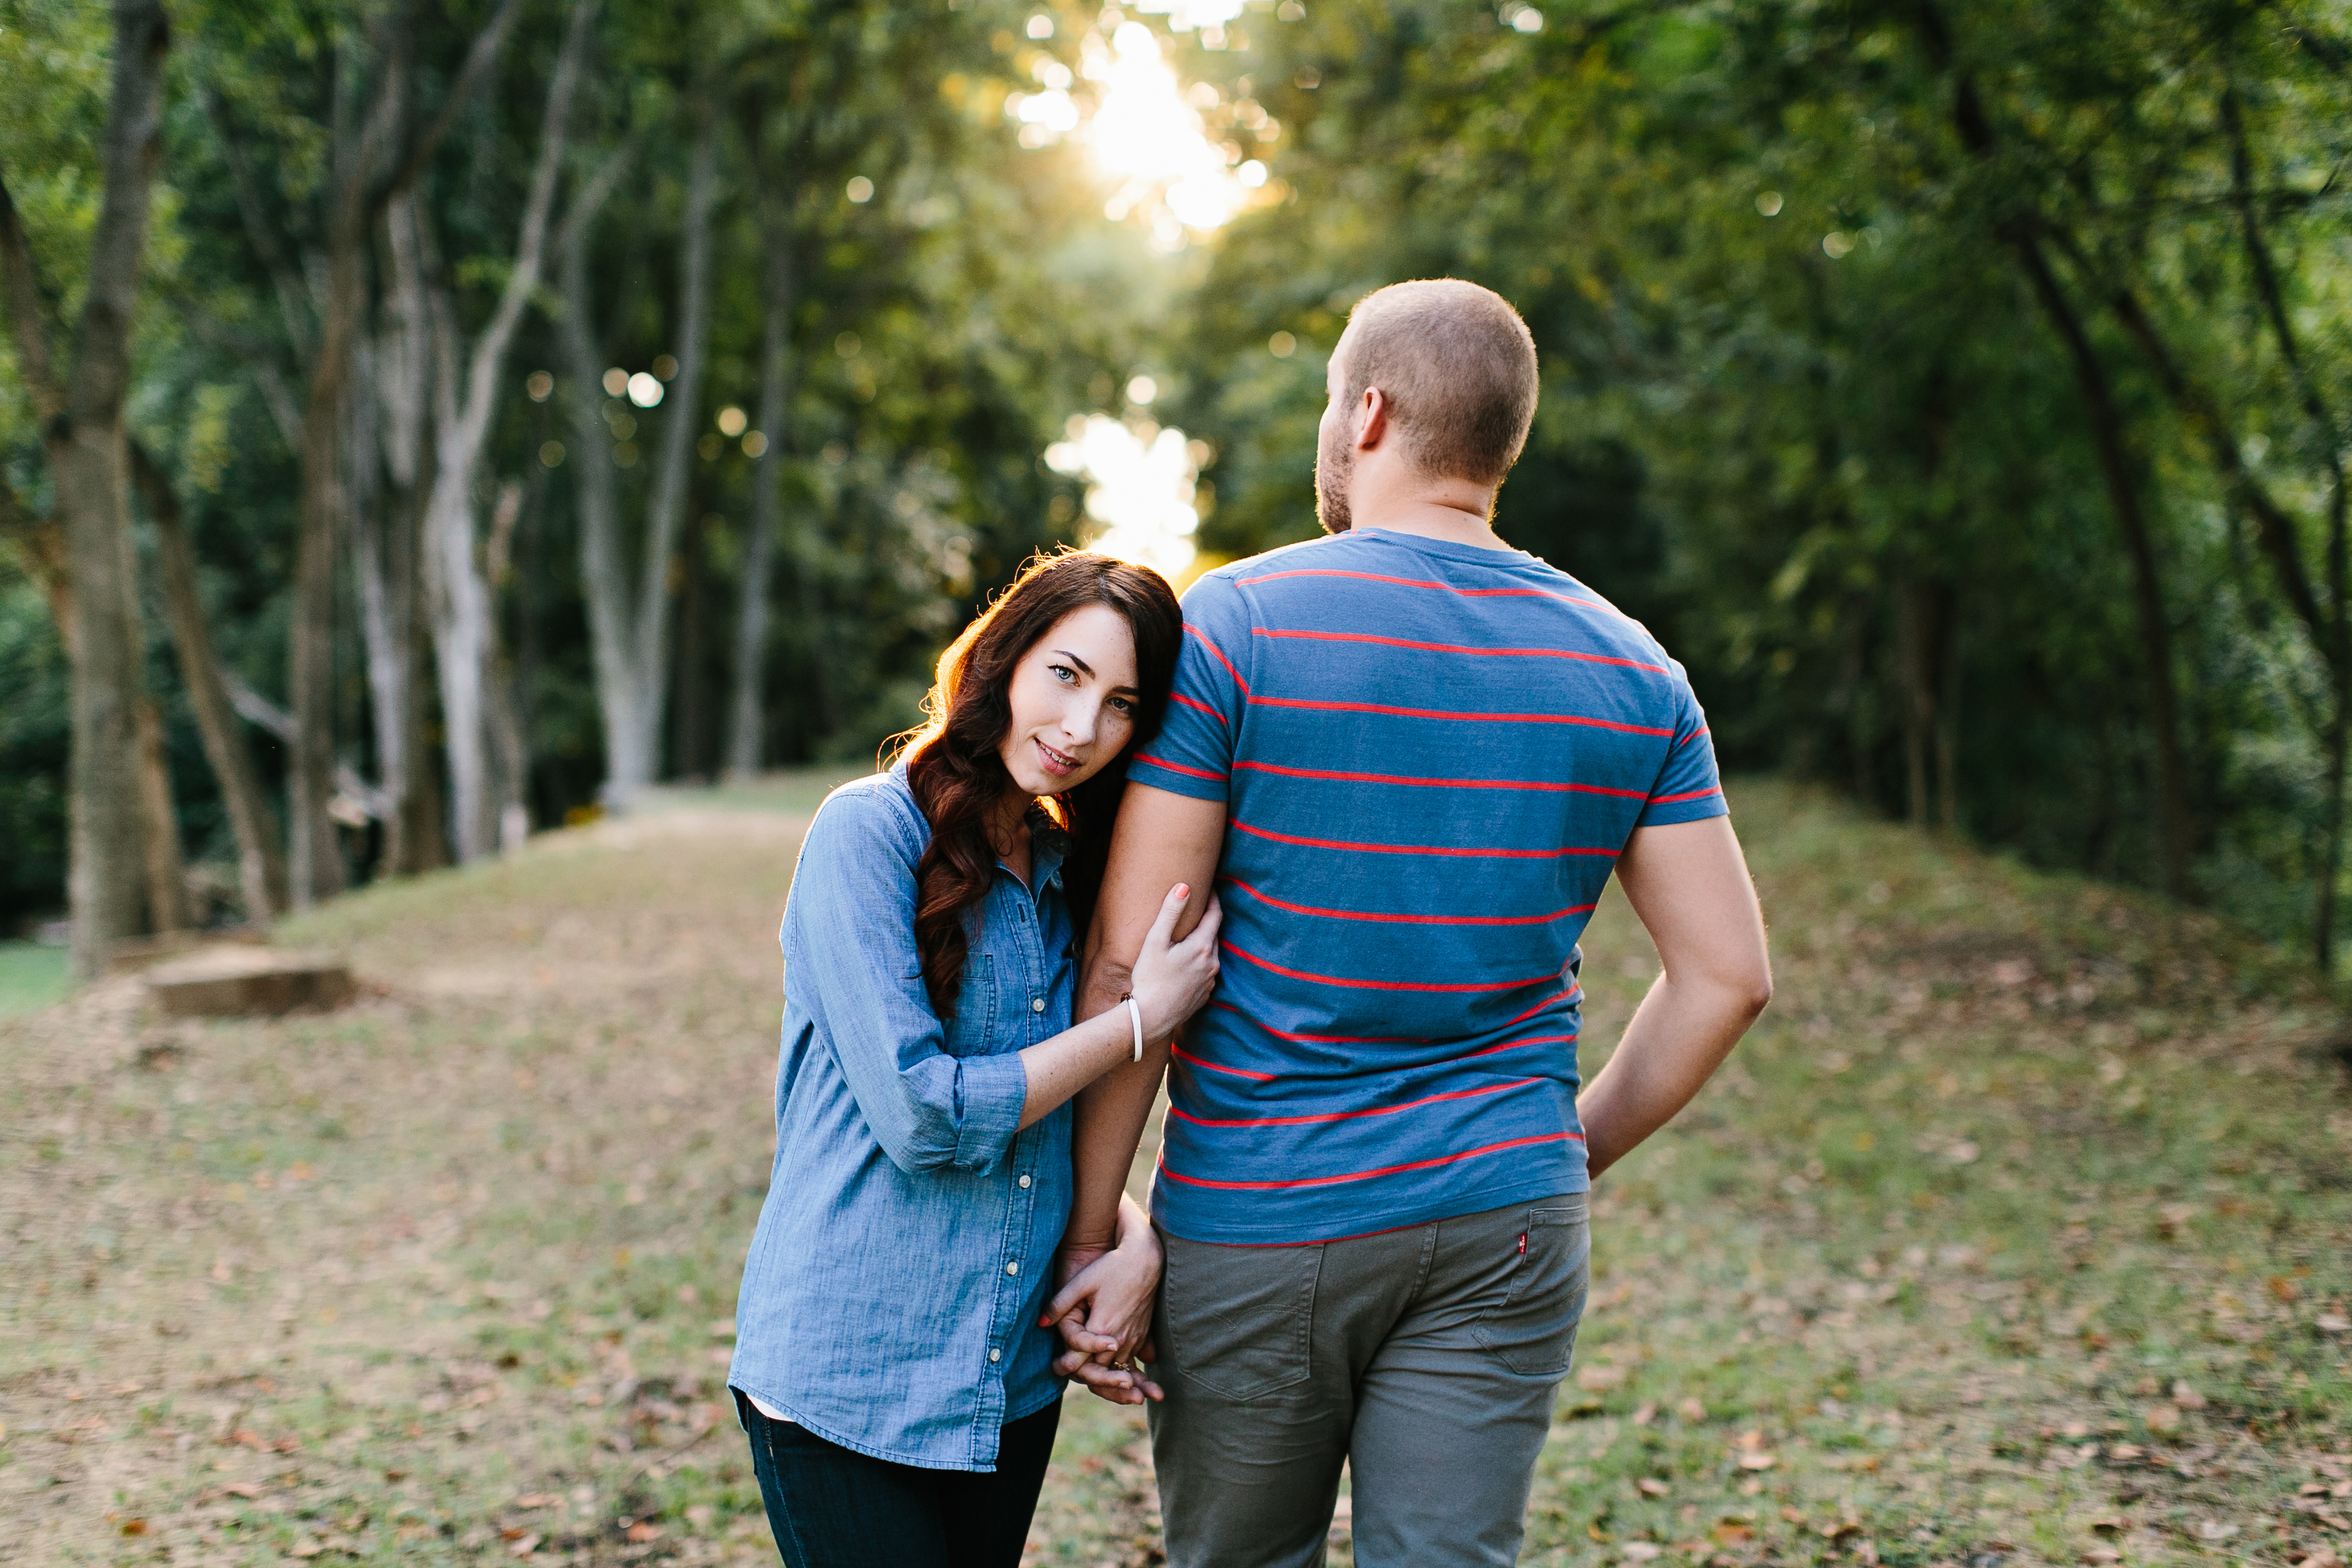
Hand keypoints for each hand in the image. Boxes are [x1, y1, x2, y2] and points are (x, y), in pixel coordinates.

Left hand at [1042, 1197, 1164, 1403]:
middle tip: (1069, 1377)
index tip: (1057, 1367)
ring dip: (1111, 1381)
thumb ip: (1059, 1305)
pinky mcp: (1141, 1334)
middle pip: (1101, 1370)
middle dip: (1090, 1379)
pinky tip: (1124, 1379)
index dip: (1068, 1367)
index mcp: (1103, 1328)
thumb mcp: (1081, 1283)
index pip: (1083, 1360)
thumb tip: (1040, 1323)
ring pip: (1118, 1369)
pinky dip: (1125, 1371)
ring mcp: (1133, 1337)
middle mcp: (1120, 1338)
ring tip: (1102, 1387)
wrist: (1145, 1258)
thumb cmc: (1111, 1267)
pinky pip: (1131, 1360)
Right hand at [1128, 884, 1221, 1041]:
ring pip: (1210, 954)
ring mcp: (1209, 982)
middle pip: (1213, 934)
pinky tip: (1185, 964)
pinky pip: (1206, 973)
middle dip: (1207, 920)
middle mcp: (1211, 963)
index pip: (1215, 914)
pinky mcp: (1204, 996)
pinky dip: (1199, 963)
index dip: (1212, 898)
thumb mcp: (1155, 941)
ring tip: (1189, 936)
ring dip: (1203, 943)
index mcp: (1202, 946)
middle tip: (1197, 909)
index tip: (1208, 887)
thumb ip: (1170, 912)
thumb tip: (1184, 887)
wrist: (1149, 1018)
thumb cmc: (1148, 978)